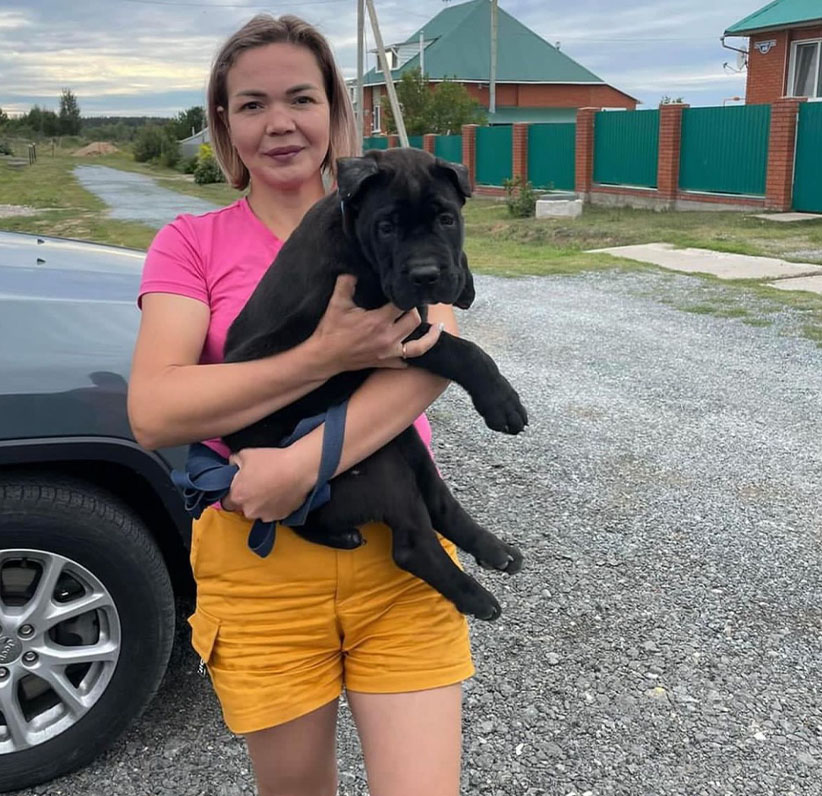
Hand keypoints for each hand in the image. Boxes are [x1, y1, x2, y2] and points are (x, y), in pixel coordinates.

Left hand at [222, 442, 316, 522]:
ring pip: (258, 512)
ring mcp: (265, 515)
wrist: (299, 468)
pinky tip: (280, 493)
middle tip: (257, 485)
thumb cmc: (272, 461)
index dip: (232, 494)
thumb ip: (233, 462)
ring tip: (271, 489)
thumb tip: (232, 465)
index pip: (226, 502)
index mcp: (237, 496)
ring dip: (261, 504)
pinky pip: (273, 513)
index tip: (239, 487)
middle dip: (247, 500)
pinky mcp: (280, 516)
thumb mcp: (246, 454)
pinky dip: (274, 506)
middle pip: (242, 509)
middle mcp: (249, 510)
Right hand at [311, 274, 441, 372]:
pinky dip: (412, 355)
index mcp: (378, 321)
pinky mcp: (385, 362)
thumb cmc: (330, 330)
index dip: (406, 296)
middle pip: (414, 321)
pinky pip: (406, 362)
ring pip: (419, 346)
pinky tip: (417, 346)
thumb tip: (352, 269)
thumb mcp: (337, 303)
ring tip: (438, 328)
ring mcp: (388, 352)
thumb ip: (346, 283)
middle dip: (415, 311)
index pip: (402, 305)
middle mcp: (388, 338)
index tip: (405, 291)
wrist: (324, 357)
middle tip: (412, 305)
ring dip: (429, 337)